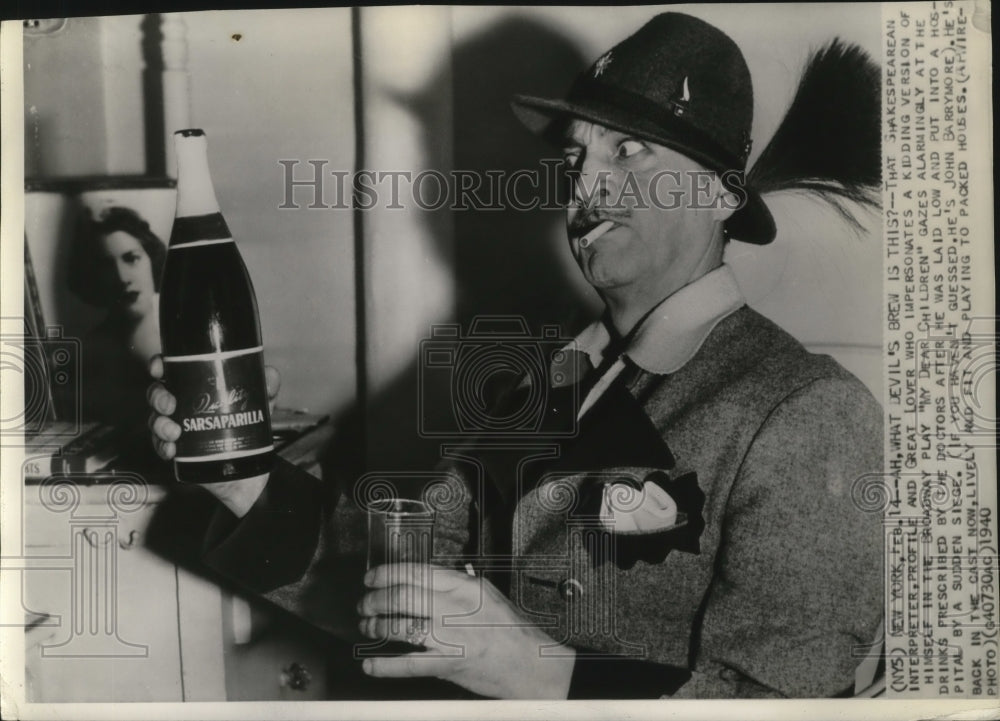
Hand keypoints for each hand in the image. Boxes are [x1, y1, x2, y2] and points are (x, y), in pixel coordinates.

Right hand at [146, 355, 279, 516]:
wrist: (250, 468)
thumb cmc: (250, 426)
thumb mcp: (262, 404)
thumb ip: (267, 387)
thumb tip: (270, 374)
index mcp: (196, 385)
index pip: (170, 370)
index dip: (158, 365)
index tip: (158, 369)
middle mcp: (182, 404)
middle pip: (157, 393)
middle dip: (158, 397)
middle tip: (170, 406)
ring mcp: (177, 427)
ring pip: (156, 420)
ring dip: (159, 424)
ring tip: (174, 432)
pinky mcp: (177, 451)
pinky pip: (160, 447)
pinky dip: (162, 447)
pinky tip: (171, 450)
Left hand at [357, 563, 575, 698]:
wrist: (531, 663)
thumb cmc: (509, 629)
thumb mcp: (484, 593)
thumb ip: (453, 585)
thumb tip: (419, 579)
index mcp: (463, 586)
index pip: (415, 571)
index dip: (386, 573)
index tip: (372, 578)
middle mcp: (455, 607)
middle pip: (402, 595)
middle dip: (375, 599)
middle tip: (365, 604)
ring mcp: (451, 636)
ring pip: (400, 625)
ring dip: (376, 626)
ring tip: (368, 626)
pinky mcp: (449, 663)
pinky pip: (409, 664)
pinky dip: (384, 665)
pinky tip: (371, 663)